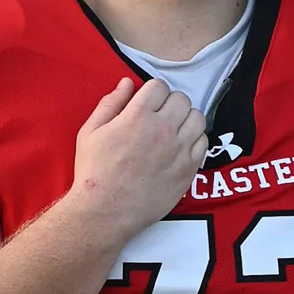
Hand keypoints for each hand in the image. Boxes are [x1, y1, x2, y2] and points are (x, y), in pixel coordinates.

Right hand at [70, 77, 209, 240]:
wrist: (106, 210)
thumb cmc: (94, 171)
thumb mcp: (90, 132)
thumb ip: (110, 103)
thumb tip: (126, 84)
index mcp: (137, 115)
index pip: (159, 86)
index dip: (153, 92)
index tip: (148, 103)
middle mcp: (162, 129)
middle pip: (181, 99)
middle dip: (170, 103)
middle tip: (160, 116)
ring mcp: (179, 149)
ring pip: (197, 117)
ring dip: (186, 119)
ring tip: (174, 129)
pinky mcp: (188, 169)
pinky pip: (203, 142)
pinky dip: (195, 139)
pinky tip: (181, 146)